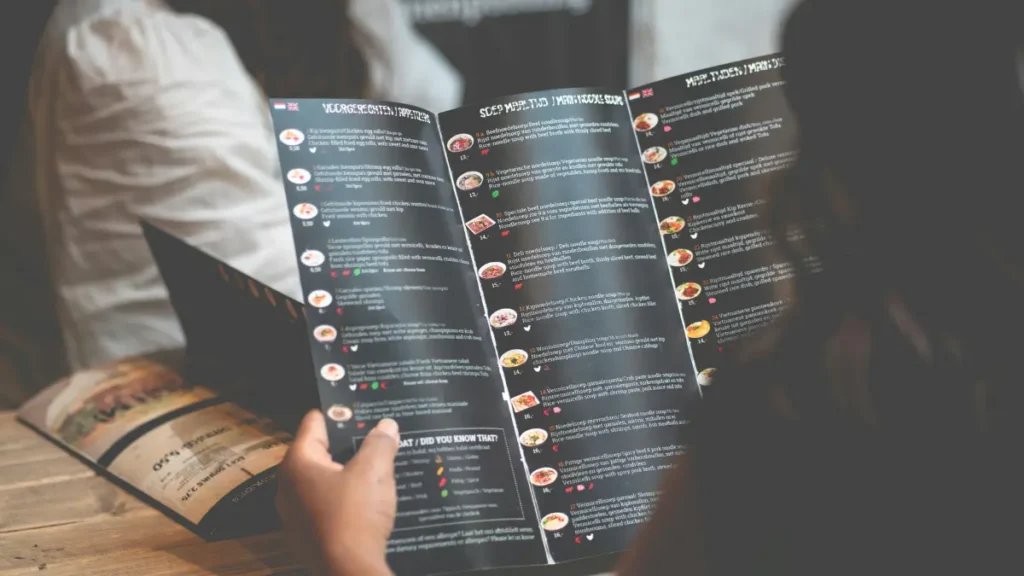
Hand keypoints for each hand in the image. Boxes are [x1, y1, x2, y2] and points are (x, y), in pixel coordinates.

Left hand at [276, 410, 399, 575]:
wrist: (347, 571)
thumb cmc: (355, 516)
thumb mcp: (374, 472)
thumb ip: (380, 443)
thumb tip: (386, 426)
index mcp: (298, 462)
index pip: (316, 421)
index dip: (341, 413)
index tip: (364, 411)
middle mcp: (288, 485)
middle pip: (320, 451)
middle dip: (349, 445)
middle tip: (377, 438)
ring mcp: (294, 513)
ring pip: (324, 480)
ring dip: (348, 474)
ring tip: (378, 468)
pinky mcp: (306, 534)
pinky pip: (325, 505)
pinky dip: (344, 499)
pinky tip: (368, 501)